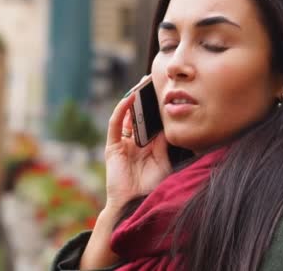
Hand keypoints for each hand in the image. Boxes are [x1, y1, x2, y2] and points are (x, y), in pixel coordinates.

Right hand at [103, 76, 171, 210]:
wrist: (136, 202)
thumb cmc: (151, 186)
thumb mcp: (163, 161)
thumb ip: (164, 142)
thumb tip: (169, 123)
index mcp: (147, 146)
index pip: (151, 121)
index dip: (156, 107)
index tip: (164, 92)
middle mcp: (135, 142)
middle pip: (139, 115)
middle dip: (144, 98)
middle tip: (151, 80)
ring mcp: (123, 144)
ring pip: (127, 117)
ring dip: (133, 100)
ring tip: (141, 85)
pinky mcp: (113, 146)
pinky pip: (115, 125)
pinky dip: (121, 111)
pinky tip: (129, 99)